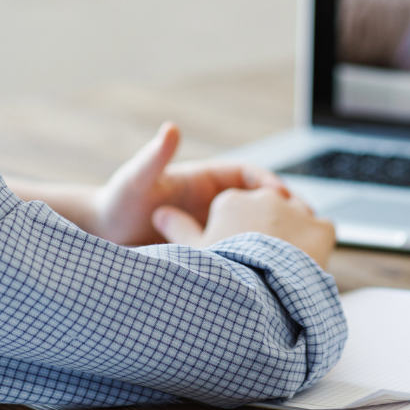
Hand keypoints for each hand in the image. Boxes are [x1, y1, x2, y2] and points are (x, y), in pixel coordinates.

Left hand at [89, 122, 289, 246]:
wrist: (102, 239)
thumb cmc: (117, 203)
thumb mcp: (137, 180)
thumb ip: (154, 158)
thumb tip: (170, 129)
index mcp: (205, 180)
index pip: (250, 175)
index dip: (270, 183)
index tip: (284, 197)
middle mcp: (214, 203)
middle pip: (260, 204)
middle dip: (285, 213)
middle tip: (306, 227)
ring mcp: (214, 228)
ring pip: (255, 232)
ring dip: (275, 241)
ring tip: (297, 256)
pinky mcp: (210, 253)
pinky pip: (241, 257)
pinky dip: (258, 264)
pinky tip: (269, 280)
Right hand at [152, 186, 336, 269]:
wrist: (260, 293)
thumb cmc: (225, 273)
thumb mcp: (195, 251)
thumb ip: (178, 228)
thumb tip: (160, 214)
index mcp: (232, 199)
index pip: (237, 208)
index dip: (238, 230)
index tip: (239, 251)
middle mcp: (265, 197)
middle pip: (268, 209)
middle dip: (267, 229)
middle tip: (262, 260)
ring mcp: (295, 210)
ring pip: (298, 215)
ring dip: (294, 232)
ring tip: (286, 261)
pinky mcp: (320, 227)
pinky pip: (323, 228)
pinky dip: (318, 242)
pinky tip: (308, 259)